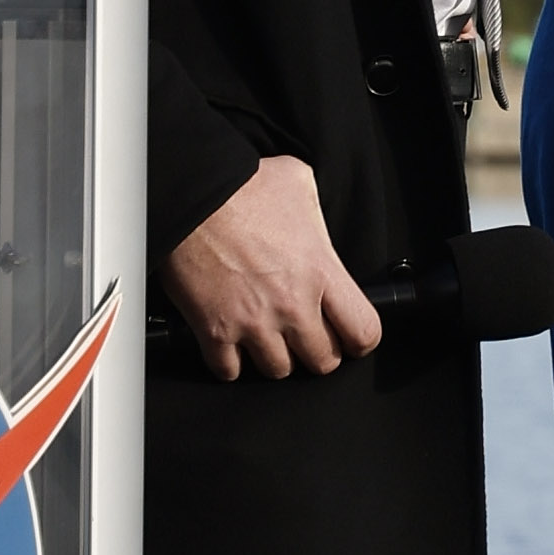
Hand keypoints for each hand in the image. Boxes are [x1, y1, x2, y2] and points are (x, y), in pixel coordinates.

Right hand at [163, 153, 381, 381]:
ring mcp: (253, 322)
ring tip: (269, 337)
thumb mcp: (298, 183)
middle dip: (318, 352)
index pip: (363, 331)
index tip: (351, 337)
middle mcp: (292, 304)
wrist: (190, 195)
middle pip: (323, 360)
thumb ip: (317, 213)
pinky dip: (231, 363)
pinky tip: (233, 344)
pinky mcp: (214, 331)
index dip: (360, 339)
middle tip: (307, 337)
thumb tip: (317, 218)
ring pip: (278, 370)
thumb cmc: (241, 184)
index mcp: (320, 270)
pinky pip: (230, 371)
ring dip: (275, 357)